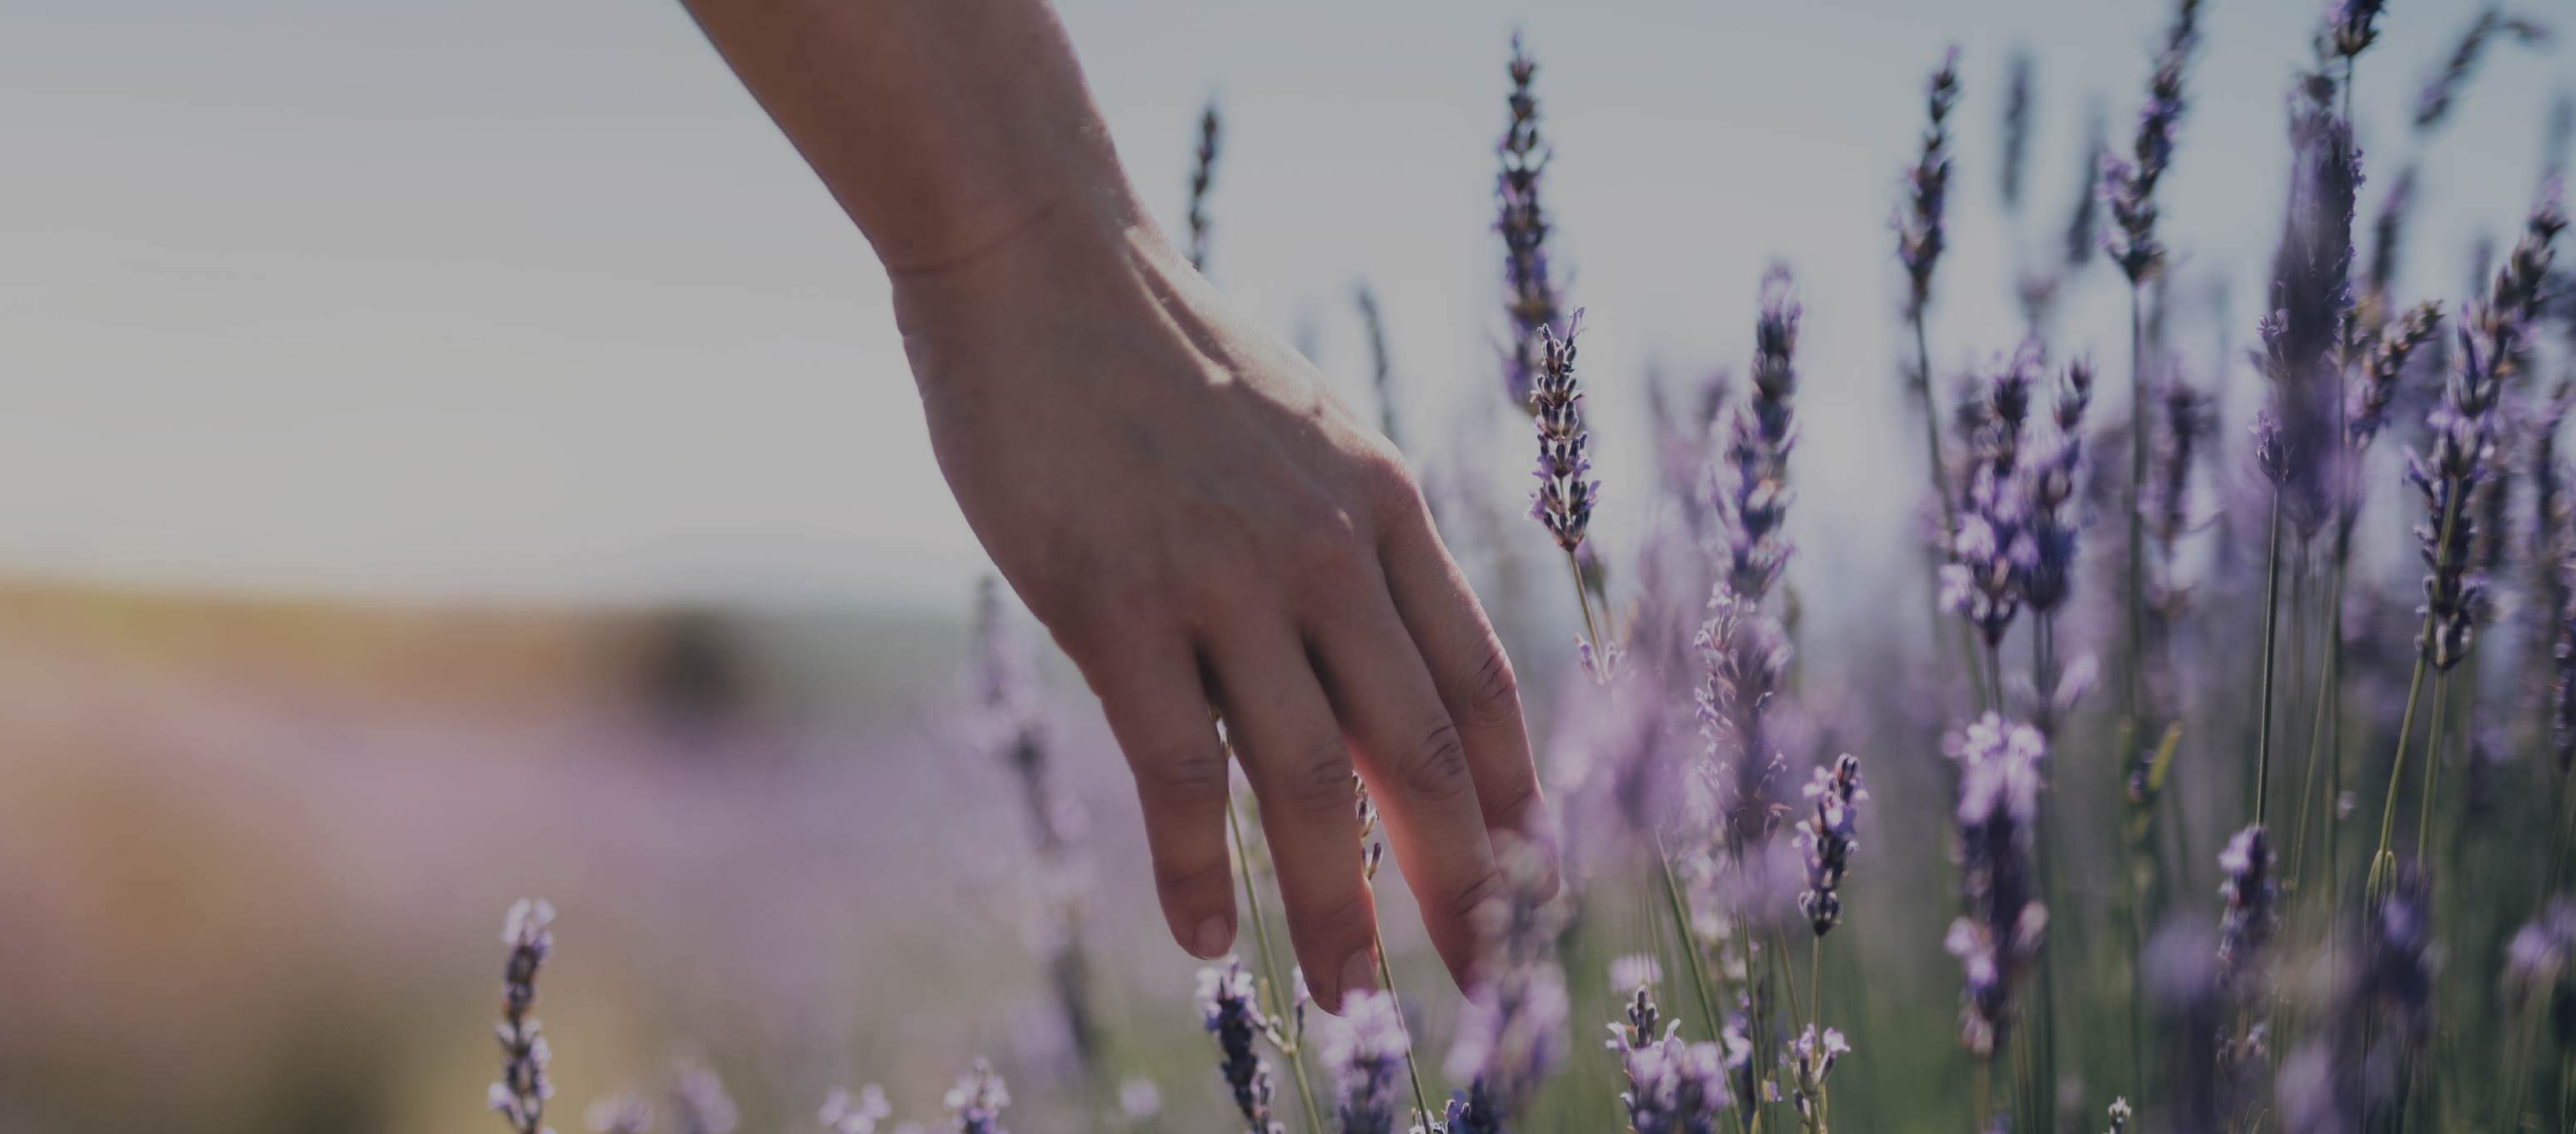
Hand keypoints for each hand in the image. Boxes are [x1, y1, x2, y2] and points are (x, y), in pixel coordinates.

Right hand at [891, 200, 1543, 1011]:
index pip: (1484, 686)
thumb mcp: (1301, 441)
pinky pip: (1182, 771)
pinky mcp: (1119, 602)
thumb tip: (1375, 675)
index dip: (1519, 803)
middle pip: (1427, 754)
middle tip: (1489, 987)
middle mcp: (1330, 550)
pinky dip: (1200, 871)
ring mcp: (1227, 578)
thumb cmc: (1164, 363)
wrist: (1040, 263)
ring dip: (1343, 915)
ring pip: (1317, 784)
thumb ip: (1346, 550)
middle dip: (1469, 887)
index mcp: (1387, 510)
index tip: (1534, 890)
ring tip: (1351, 1004)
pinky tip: (1207, 940)